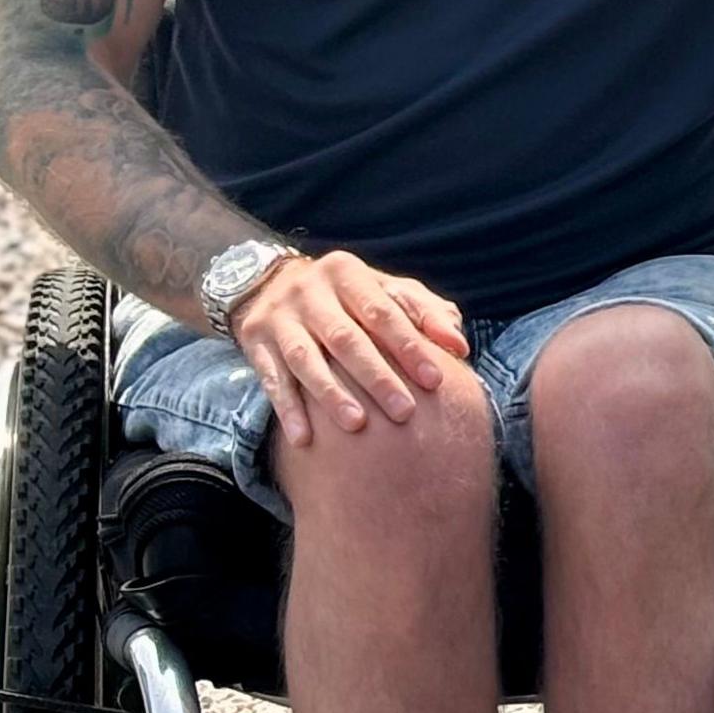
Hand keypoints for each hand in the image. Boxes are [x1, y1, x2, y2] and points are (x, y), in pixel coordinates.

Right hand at [227, 250, 467, 444]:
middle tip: (404, 413)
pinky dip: (287, 409)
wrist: (269, 283)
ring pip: (306, 360)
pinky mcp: (254, 341)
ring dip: (331, 394)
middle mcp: (309, 291)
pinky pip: (271, 379)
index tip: (435, 380)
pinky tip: (304, 439)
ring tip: (358, 425)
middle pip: (346, 339)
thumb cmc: (348, 297)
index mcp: (347, 273)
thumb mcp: (383, 291)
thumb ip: (424, 312)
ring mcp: (279, 317)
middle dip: (377, 377)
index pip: (382, 312)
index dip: (409, 346)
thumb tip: (459, 342)